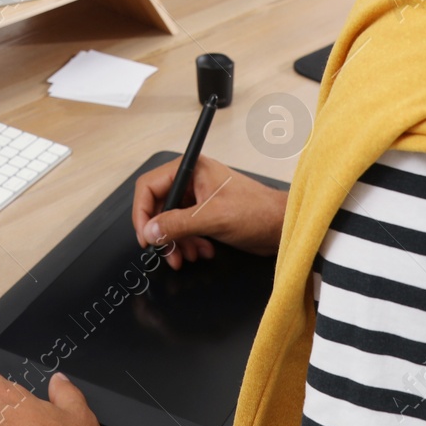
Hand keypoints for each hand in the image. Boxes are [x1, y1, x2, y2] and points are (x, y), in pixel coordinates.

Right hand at [131, 154, 286, 268]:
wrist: (283, 227)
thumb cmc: (258, 211)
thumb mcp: (212, 218)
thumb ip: (178, 224)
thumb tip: (151, 231)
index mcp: (191, 169)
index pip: (150, 186)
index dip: (143, 212)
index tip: (145, 236)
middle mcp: (192, 180)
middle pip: (158, 206)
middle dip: (162, 233)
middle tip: (165, 252)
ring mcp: (198, 198)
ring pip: (170, 222)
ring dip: (176, 242)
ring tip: (186, 256)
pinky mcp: (205, 214)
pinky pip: (184, 230)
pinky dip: (189, 244)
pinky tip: (202, 251)